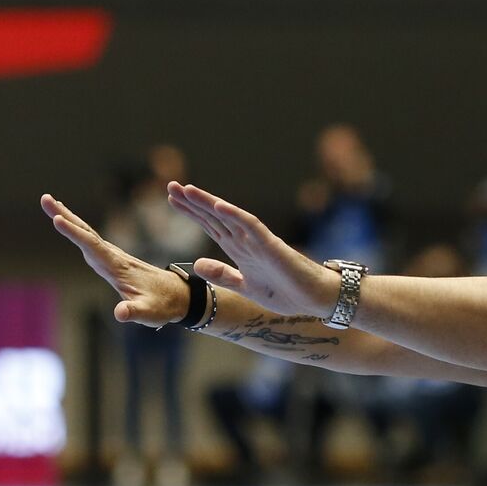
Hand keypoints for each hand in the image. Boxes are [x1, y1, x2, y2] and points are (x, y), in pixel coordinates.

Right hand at [40, 194, 187, 326]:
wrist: (179, 296)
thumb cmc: (163, 306)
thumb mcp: (150, 313)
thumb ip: (134, 312)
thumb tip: (119, 314)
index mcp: (119, 267)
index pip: (93, 247)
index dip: (75, 234)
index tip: (58, 219)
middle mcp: (115, 257)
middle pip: (87, 233)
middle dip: (66, 216)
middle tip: (45, 198)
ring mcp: (114, 257)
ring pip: (88, 234)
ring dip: (69, 219)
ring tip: (50, 204)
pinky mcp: (113, 260)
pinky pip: (92, 240)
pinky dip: (78, 230)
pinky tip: (71, 224)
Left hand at [165, 182, 338, 317]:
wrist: (315, 299)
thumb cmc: (287, 293)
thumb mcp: (246, 287)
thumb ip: (223, 276)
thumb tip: (197, 264)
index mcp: (240, 251)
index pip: (212, 226)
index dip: (192, 213)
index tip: (172, 200)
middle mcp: (247, 241)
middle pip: (215, 217)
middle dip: (193, 202)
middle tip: (171, 185)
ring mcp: (259, 242)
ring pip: (229, 217)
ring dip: (208, 203)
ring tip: (187, 190)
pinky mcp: (272, 246)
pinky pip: (251, 226)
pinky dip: (234, 215)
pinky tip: (218, 205)